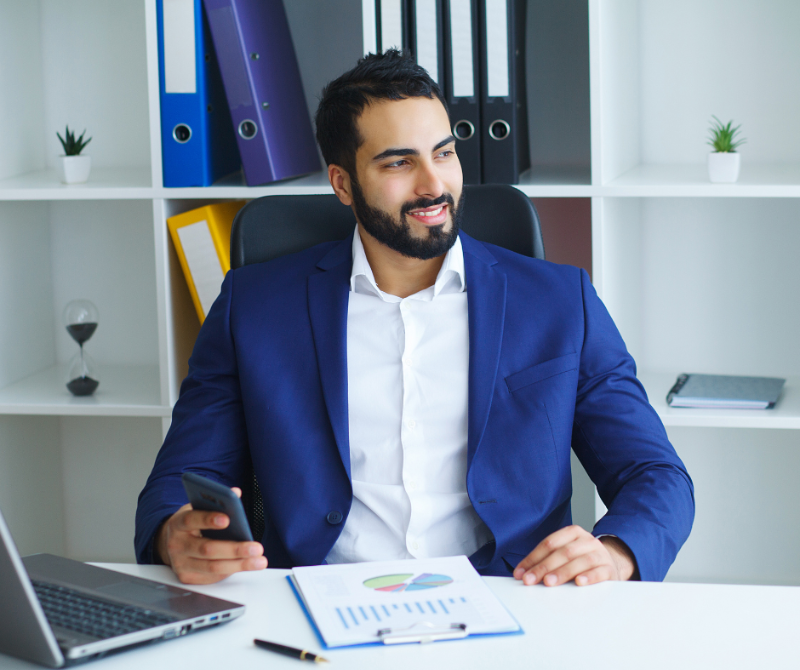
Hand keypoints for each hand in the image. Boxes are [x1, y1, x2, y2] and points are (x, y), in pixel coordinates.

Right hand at [156, 487, 266, 584]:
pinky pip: (213, 577)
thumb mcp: (199, 508)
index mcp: (178, 523)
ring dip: (239, 565)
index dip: (208, 519)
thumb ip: (216, 502)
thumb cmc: (191, 524)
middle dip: (234, 549)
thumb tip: (235, 493)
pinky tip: (245, 565)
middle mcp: (177, 545)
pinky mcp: (187, 577)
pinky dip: (231, 571)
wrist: (171, 543)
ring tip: (259, 560)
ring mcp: (181, 564)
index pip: (191, 520)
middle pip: (207, 549)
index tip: (228, 519)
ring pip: (213, 567)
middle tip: (256, 548)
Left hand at [513, 525, 635, 586]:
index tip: (521, 573)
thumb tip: (524, 573)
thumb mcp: (566, 554)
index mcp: (573, 533)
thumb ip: (548, 560)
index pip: (549, 543)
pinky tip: (578, 582)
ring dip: (562, 572)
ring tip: (548, 582)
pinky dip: (588, 577)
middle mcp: (587, 540)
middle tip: (530, 580)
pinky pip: (599, 572)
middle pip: (562, 552)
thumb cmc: (582, 560)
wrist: (612, 564)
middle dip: (543, 567)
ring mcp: (600, 553)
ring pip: (579, 561)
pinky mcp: (609, 568)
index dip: (533, 558)